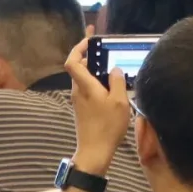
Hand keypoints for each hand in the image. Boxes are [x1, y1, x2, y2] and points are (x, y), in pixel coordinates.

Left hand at [64, 37, 130, 174]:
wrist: (94, 151)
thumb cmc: (107, 126)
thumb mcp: (120, 102)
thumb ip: (117, 82)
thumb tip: (114, 69)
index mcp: (84, 86)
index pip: (72, 61)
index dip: (78, 47)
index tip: (90, 39)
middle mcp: (78, 91)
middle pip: (78, 67)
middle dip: (90, 56)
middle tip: (104, 50)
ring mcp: (79, 100)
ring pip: (83, 78)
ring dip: (94, 70)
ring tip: (111, 67)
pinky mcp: (82, 109)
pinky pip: (87, 88)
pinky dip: (96, 82)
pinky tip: (110, 86)